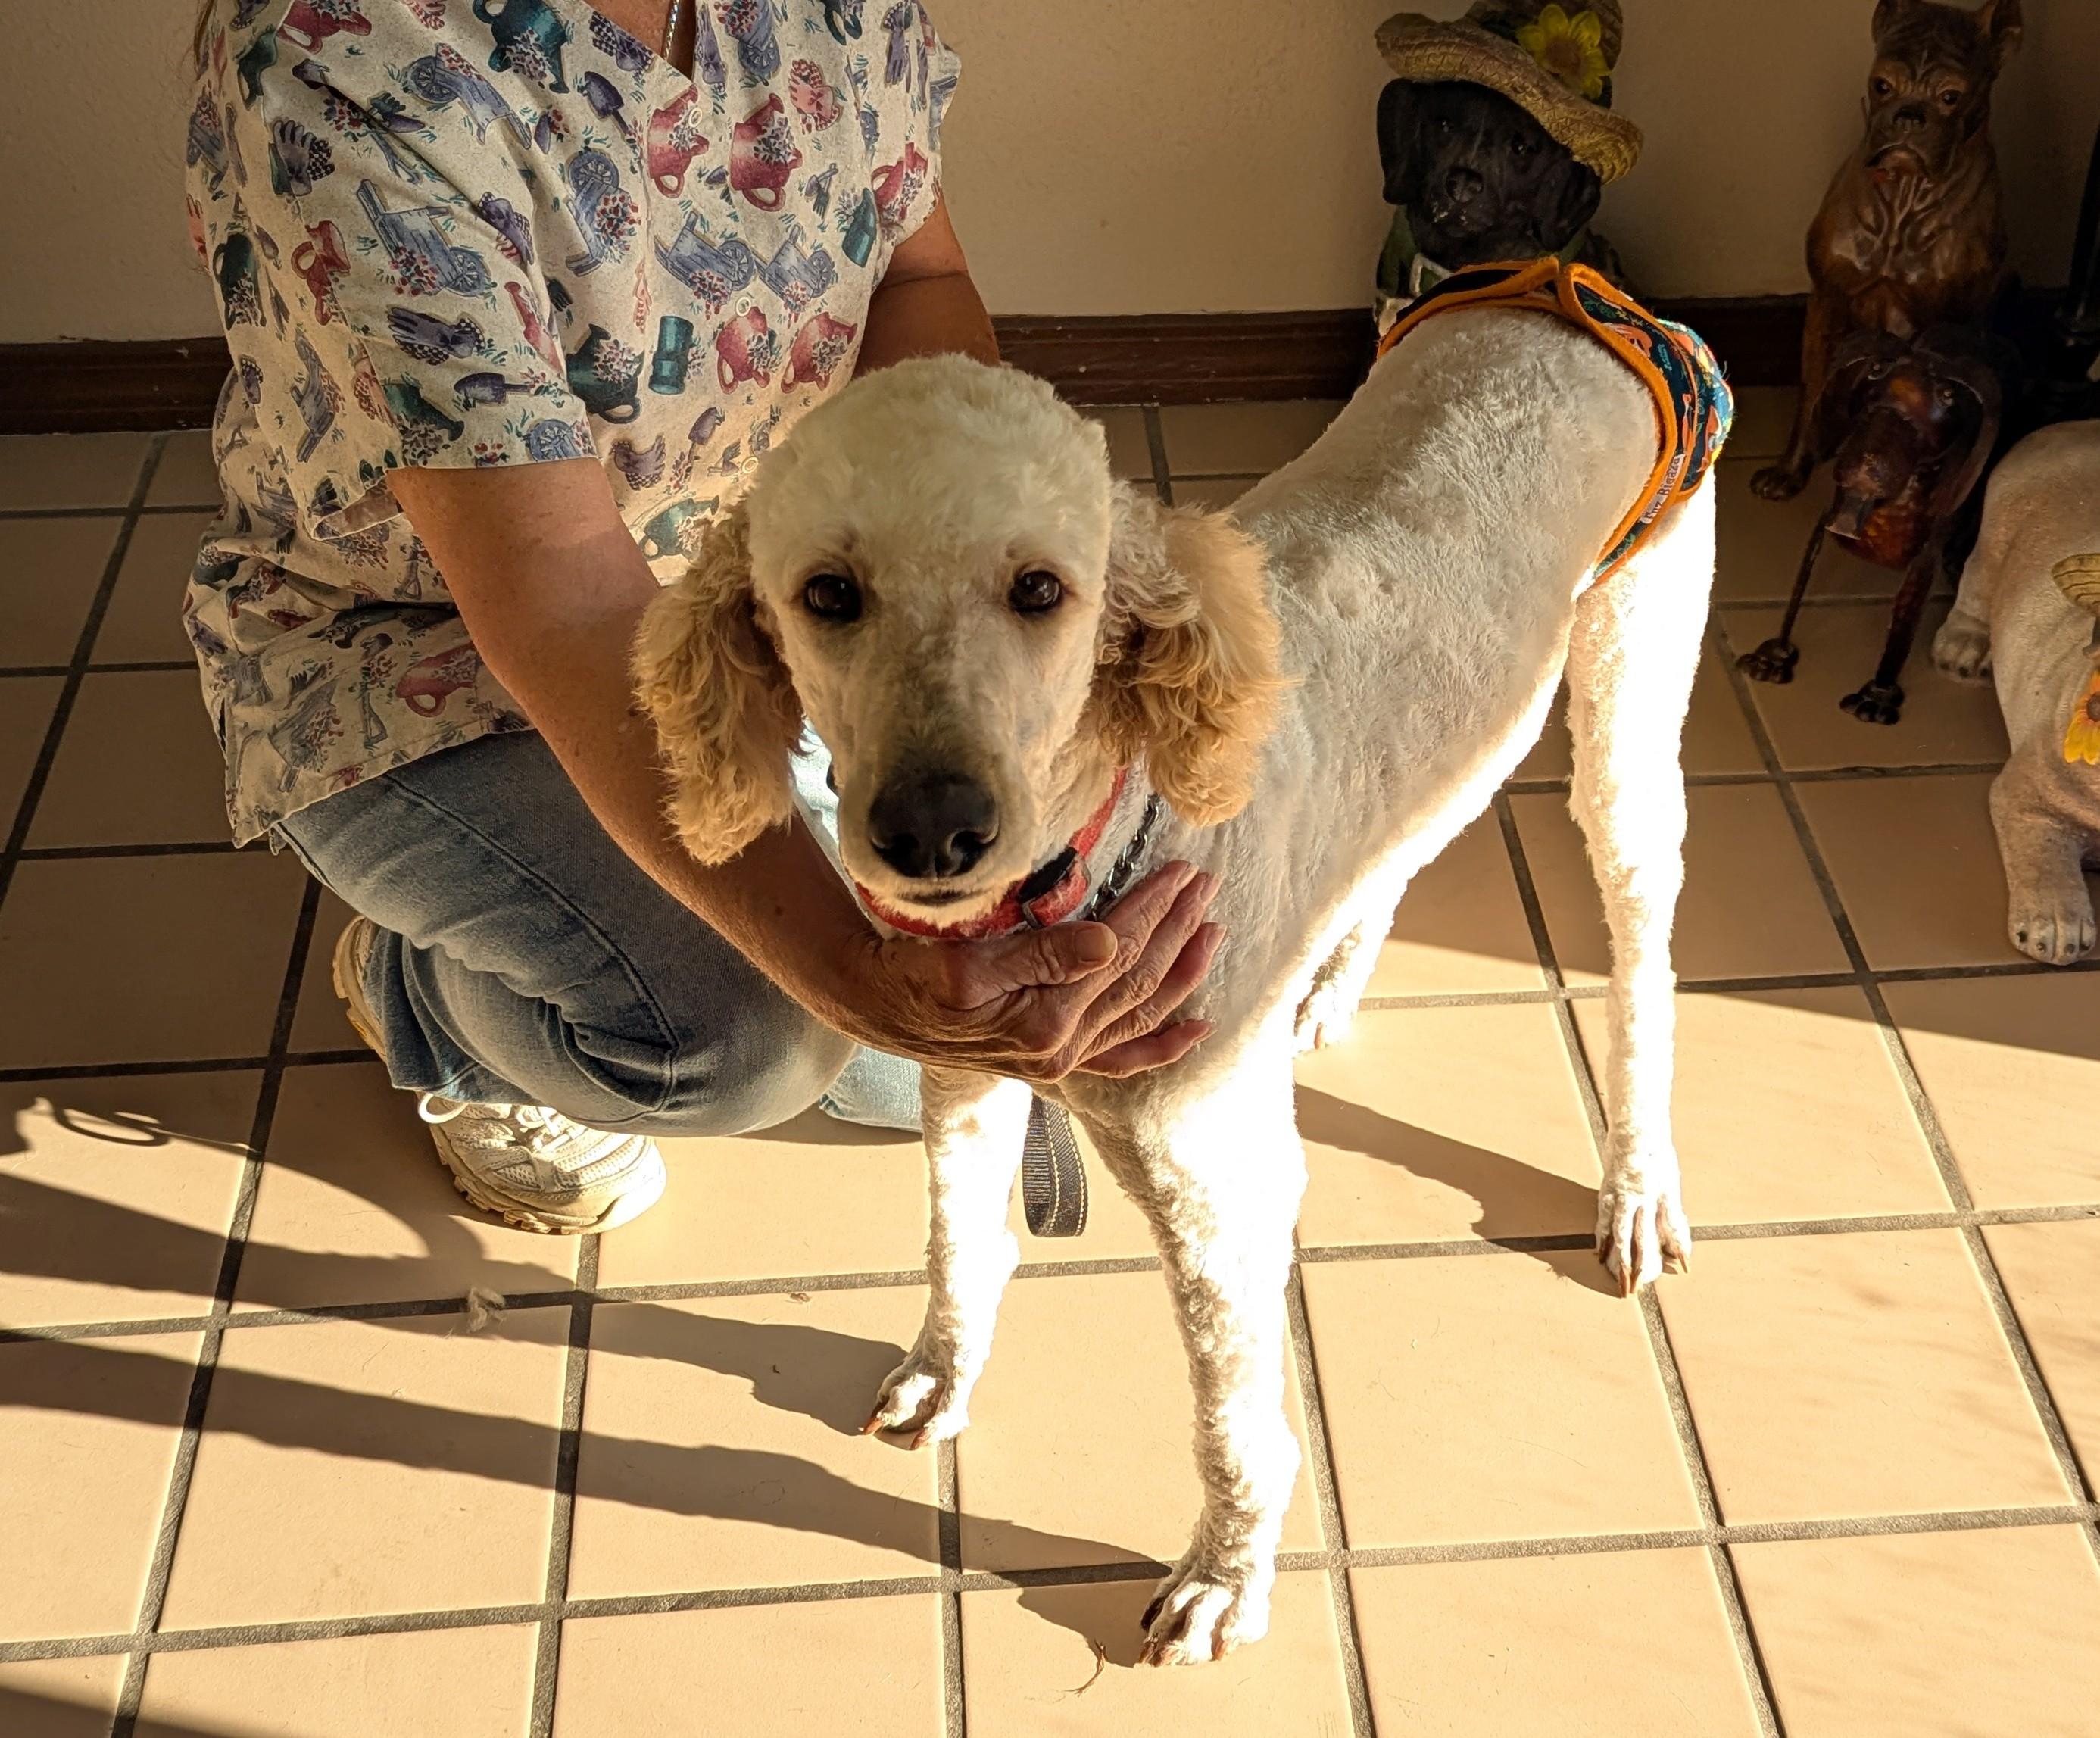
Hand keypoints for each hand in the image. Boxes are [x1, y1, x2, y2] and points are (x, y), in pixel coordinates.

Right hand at [833, 861, 1224, 1081]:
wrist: (872, 1007)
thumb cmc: (909, 974)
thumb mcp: (964, 961)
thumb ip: (1040, 955)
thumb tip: (1108, 941)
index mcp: (1043, 1022)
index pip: (1116, 954)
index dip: (1152, 910)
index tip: (1180, 871)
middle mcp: (1061, 1049)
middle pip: (1138, 980)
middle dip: (1176, 929)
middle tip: (1205, 885)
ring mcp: (1062, 1059)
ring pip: (1141, 1013)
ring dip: (1182, 972)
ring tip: (1212, 932)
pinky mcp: (1055, 1060)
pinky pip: (1123, 1058)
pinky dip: (1163, 1045)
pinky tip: (1197, 1028)